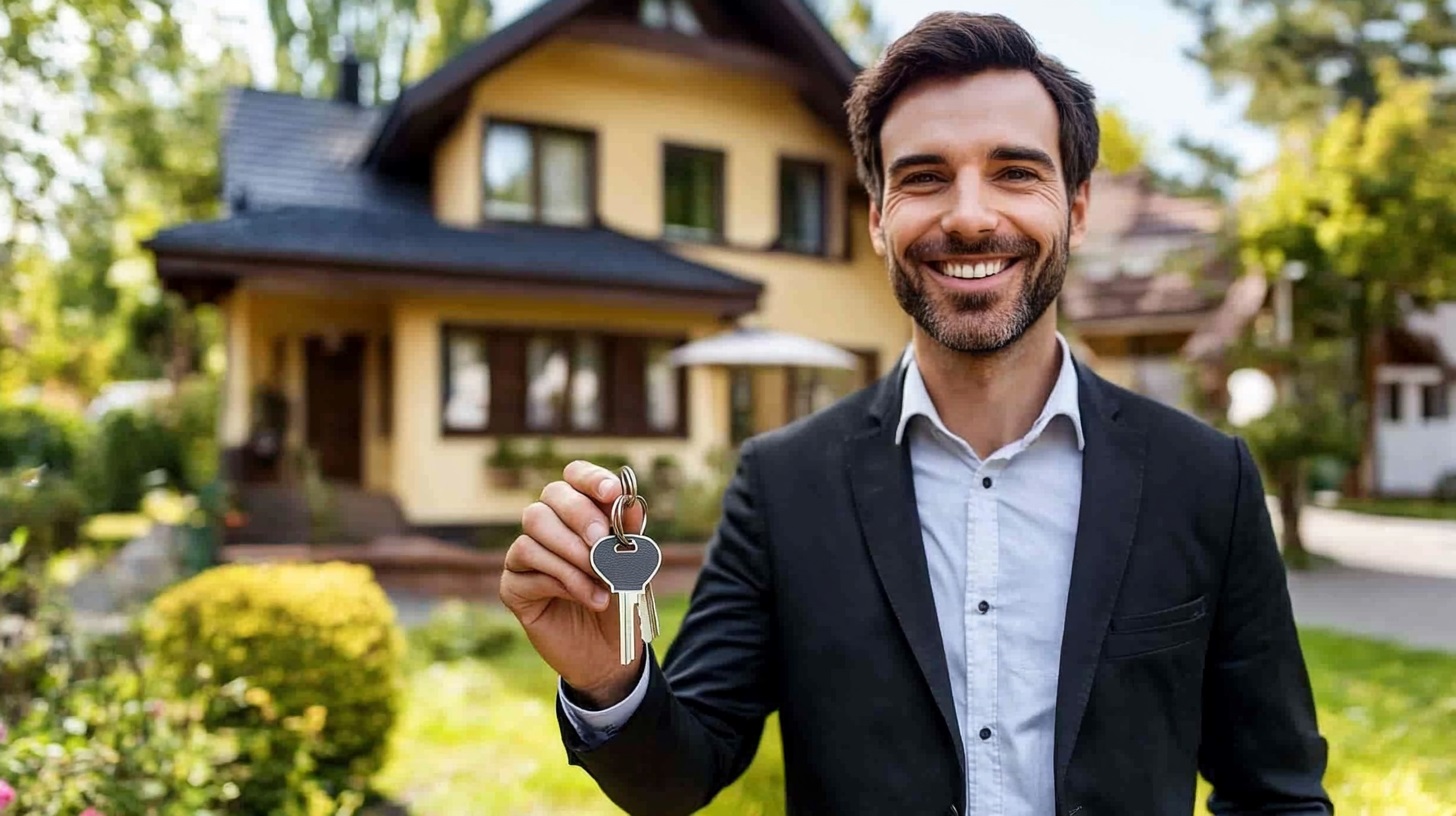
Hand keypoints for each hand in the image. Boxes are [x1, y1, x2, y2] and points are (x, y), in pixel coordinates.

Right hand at [499, 460, 647, 707]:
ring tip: (604, 583)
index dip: (590, 479)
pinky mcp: (513, 584)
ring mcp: (526, 554)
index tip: (612, 493)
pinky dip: (565, 581)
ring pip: (535, 529)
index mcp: (580, 513)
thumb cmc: (621, 603)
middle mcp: (549, 527)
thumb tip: (630, 505)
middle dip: (581, 516)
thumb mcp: (635, 568)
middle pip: (550, 497)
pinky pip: (527, 567)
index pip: (574, 476)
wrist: (610, 654)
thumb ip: (630, 536)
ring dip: (574, 555)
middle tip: (603, 543)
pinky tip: (590, 598)